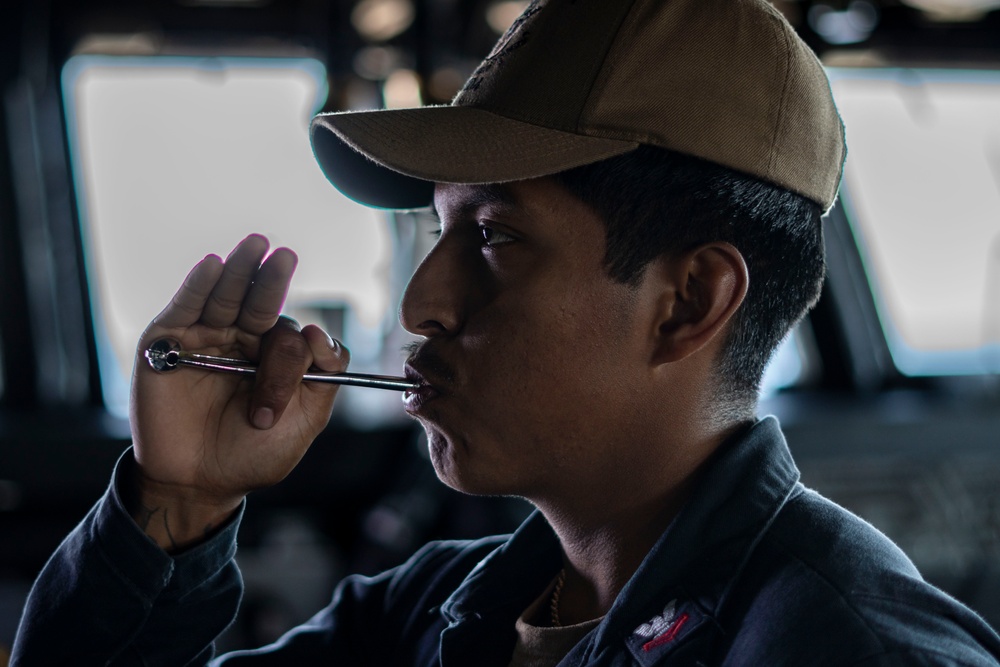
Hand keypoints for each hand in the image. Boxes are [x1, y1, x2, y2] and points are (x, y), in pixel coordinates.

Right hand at [128, 234, 347, 550]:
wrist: (201, 483)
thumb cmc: (253, 453)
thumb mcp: (305, 421)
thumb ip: (322, 378)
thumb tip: (318, 332)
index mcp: (279, 356)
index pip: (296, 338)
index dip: (305, 347)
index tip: (313, 348)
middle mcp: (244, 340)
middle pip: (262, 303)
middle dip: (274, 280)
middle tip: (286, 256)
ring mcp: (207, 338)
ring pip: (227, 297)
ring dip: (241, 270)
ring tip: (256, 246)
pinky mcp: (169, 343)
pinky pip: (185, 308)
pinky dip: (198, 285)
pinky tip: (213, 266)